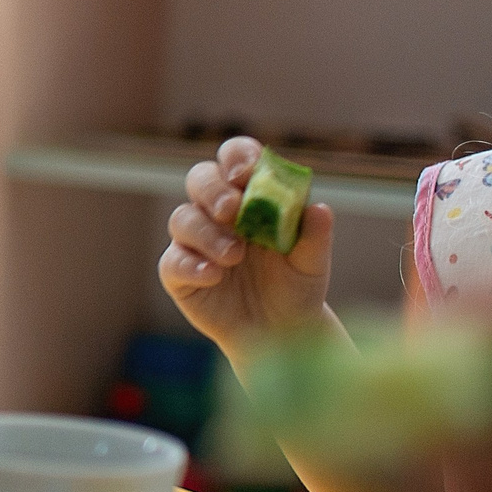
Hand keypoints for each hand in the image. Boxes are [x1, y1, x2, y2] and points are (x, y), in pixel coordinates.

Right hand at [158, 136, 334, 353]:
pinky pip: (174, 260)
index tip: (247, 173)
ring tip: (235, 256)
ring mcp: (195, 242)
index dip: (237, 158)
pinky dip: (192, 264)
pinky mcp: (179, 273)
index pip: (236, 159)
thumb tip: (318, 208)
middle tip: (233, 210)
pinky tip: (214, 276)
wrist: (281, 334)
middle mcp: (218, 213)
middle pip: (199, 179)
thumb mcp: (312, 263)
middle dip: (213, 190)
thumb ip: (314, 235)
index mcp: (250, 197)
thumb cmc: (296, 289)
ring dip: (208, 233)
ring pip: (183, 218)